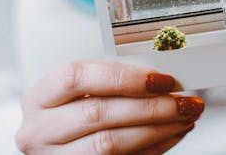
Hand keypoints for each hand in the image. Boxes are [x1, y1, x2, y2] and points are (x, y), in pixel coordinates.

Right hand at [16, 60, 203, 153]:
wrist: (56, 144)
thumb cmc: (71, 111)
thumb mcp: (82, 91)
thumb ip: (113, 81)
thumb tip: (162, 77)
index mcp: (41, 98)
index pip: (78, 77)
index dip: (123, 77)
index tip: (160, 79)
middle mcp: (41, 129)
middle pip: (99, 113)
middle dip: (150, 106)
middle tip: (183, 100)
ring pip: (110, 143)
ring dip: (157, 129)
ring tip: (184, 117)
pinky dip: (154, 147)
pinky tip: (172, 134)